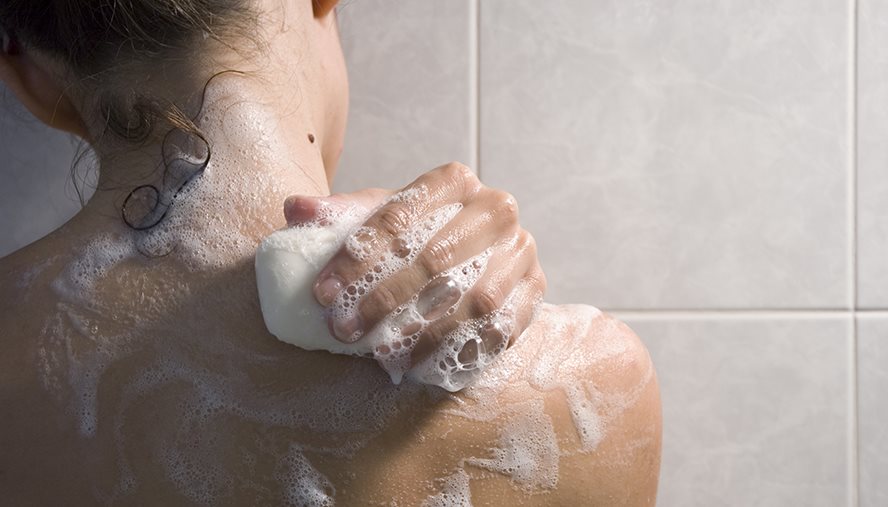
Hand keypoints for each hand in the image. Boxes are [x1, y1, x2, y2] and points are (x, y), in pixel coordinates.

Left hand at [283, 162, 545, 368]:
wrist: (477, 250)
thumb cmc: (419, 233)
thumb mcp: (381, 218)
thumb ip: (341, 214)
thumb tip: (295, 209)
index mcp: (455, 181)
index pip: (400, 218)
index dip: (357, 258)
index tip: (323, 292)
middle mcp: (495, 209)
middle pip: (435, 259)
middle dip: (383, 298)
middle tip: (344, 328)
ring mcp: (521, 250)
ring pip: (470, 297)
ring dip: (420, 331)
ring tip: (378, 352)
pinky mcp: (535, 289)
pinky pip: (500, 327)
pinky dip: (458, 348)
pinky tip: (420, 363)